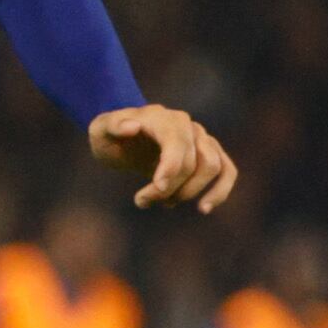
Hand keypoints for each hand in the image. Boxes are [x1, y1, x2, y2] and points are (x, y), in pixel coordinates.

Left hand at [87, 105, 236, 212]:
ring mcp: (200, 137)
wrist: (123, 137)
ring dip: (189, 192)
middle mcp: (186, 125)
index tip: (155, 191)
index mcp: (162, 118)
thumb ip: (112, 126)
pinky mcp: (208, 153)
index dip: (171, 169)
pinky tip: (204, 208)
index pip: (177, 143)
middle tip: (142, 201)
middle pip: (194, 161)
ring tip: (164, 204)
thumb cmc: (109, 135)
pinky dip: (221, 190)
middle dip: (171, 188)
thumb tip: (133, 126)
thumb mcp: (100, 130)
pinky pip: (227, 170)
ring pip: (213, 166)